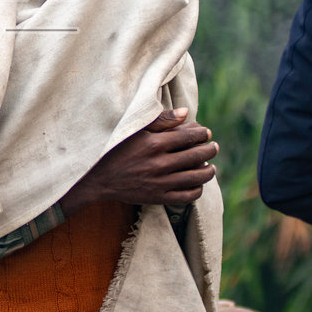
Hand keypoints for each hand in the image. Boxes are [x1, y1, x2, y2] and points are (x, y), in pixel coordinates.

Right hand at [61, 108, 218, 212]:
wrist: (98, 178)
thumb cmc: (117, 148)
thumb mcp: (135, 129)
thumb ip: (161, 120)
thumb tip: (186, 112)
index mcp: (154, 144)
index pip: (189, 137)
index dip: (202, 134)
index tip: (206, 133)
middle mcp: (159, 164)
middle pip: (196, 156)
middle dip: (209, 150)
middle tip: (213, 147)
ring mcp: (160, 183)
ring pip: (196, 178)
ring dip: (208, 171)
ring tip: (210, 167)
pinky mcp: (158, 198)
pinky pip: (186, 196)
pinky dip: (197, 190)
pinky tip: (197, 183)